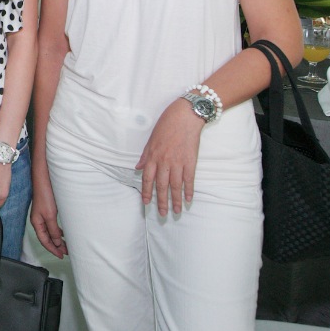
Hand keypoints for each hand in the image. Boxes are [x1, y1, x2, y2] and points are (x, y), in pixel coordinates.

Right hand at [30, 169, 66, 258]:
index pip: (44, 241)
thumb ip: (53, 230)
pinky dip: (58, 231)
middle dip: (56, 246)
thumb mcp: (50, 216)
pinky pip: (52, 225)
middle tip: (66, 252)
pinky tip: (63, 232)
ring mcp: (42, 215)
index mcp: (36, 223)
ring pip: (50, 232)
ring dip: (58, 239)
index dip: (52, 249)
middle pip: (47, 237)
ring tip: (66, 245)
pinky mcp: (47, 210)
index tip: (61, 255)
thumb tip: (56, 242)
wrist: (44, 180)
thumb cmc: (45, 195)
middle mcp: (38, 220)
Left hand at [136, 99, 203, 216]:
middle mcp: (164, 161)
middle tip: (162, 214)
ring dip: (176, 200)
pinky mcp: (191, 161)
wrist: (185, 116)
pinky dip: (189, 190)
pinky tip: (189, 199)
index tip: (146, 203)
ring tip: (176, 211)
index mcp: (153, 156)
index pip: (147, 179)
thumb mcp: (151, 139)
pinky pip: (189, 179)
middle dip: (161, 201)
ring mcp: (178, 162)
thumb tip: (138, 168)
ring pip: (175, 186)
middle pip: (161, 186)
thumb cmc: (166, 125)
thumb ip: (145, 155)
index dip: (147, 192)